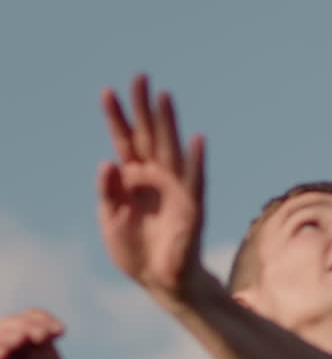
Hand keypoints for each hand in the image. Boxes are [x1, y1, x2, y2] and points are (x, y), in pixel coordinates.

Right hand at [0, 310, 65, 358]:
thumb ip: (47, 358)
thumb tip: (33, 344)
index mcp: (27, 341)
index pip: (32, 318)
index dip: (43, 319)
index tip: (60, 332)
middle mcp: (8, 343)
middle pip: (13, 323)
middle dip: (27, 327)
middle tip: (40, 337)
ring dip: (10, 335)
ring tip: (20, 342)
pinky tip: (5, 354)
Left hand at [98, 75, 204, 298]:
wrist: (159, 281)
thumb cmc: (135, 250)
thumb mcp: (110, 219)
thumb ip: (107, 191)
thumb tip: (108, 162)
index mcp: (133, 177)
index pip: (124, 140)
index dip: (116, 116)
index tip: (107, 91)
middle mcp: (155, 176)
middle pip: (148, 134)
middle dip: (143, 107)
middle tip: (140, 77)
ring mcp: (174, 188)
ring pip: (170, 149)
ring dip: (168, 123)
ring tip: (164, 97)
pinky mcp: (191, 206)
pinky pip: (194, 180)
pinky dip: (196, 161)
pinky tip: (197, 139)